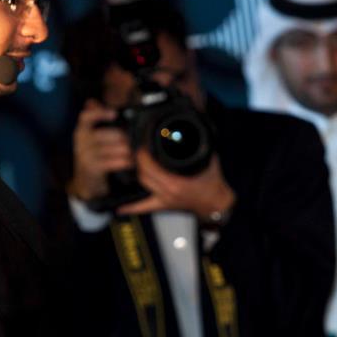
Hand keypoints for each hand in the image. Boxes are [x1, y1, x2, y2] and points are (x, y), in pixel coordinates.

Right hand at [70, 99, 133, 200]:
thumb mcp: (91, 138)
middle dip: (124, 137)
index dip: (99, 113)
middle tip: (135, 139)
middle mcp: (81, 142)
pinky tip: (131, 162)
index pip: (86, 117)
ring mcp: (85, 155)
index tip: (114, 113)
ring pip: (113, 148)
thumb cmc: (94, 155)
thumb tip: (91, 101)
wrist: (86, 181)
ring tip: (135, 151)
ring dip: (127, 150)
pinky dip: (124, 162)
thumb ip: (94, 119)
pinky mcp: (92, 167)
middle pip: (107, 133)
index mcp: (81, 131)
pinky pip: (113, 162)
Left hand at [117, 149, 235, 220]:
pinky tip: (120, 208)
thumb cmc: (214, 183)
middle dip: (139, 159)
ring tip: (136, 160)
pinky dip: (131, 208)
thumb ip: (198, 143)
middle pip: (143, 174)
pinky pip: (144, 207)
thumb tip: (189, 128)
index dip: (143, 152)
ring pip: (143, 184)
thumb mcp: (208, 159)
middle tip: (138, 148)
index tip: (142, 142)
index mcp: (176, 182)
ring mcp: (164, 200)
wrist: (217, 203)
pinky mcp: (164, 205)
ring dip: (138, 171)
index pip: (150, 165)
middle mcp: (168, 192)